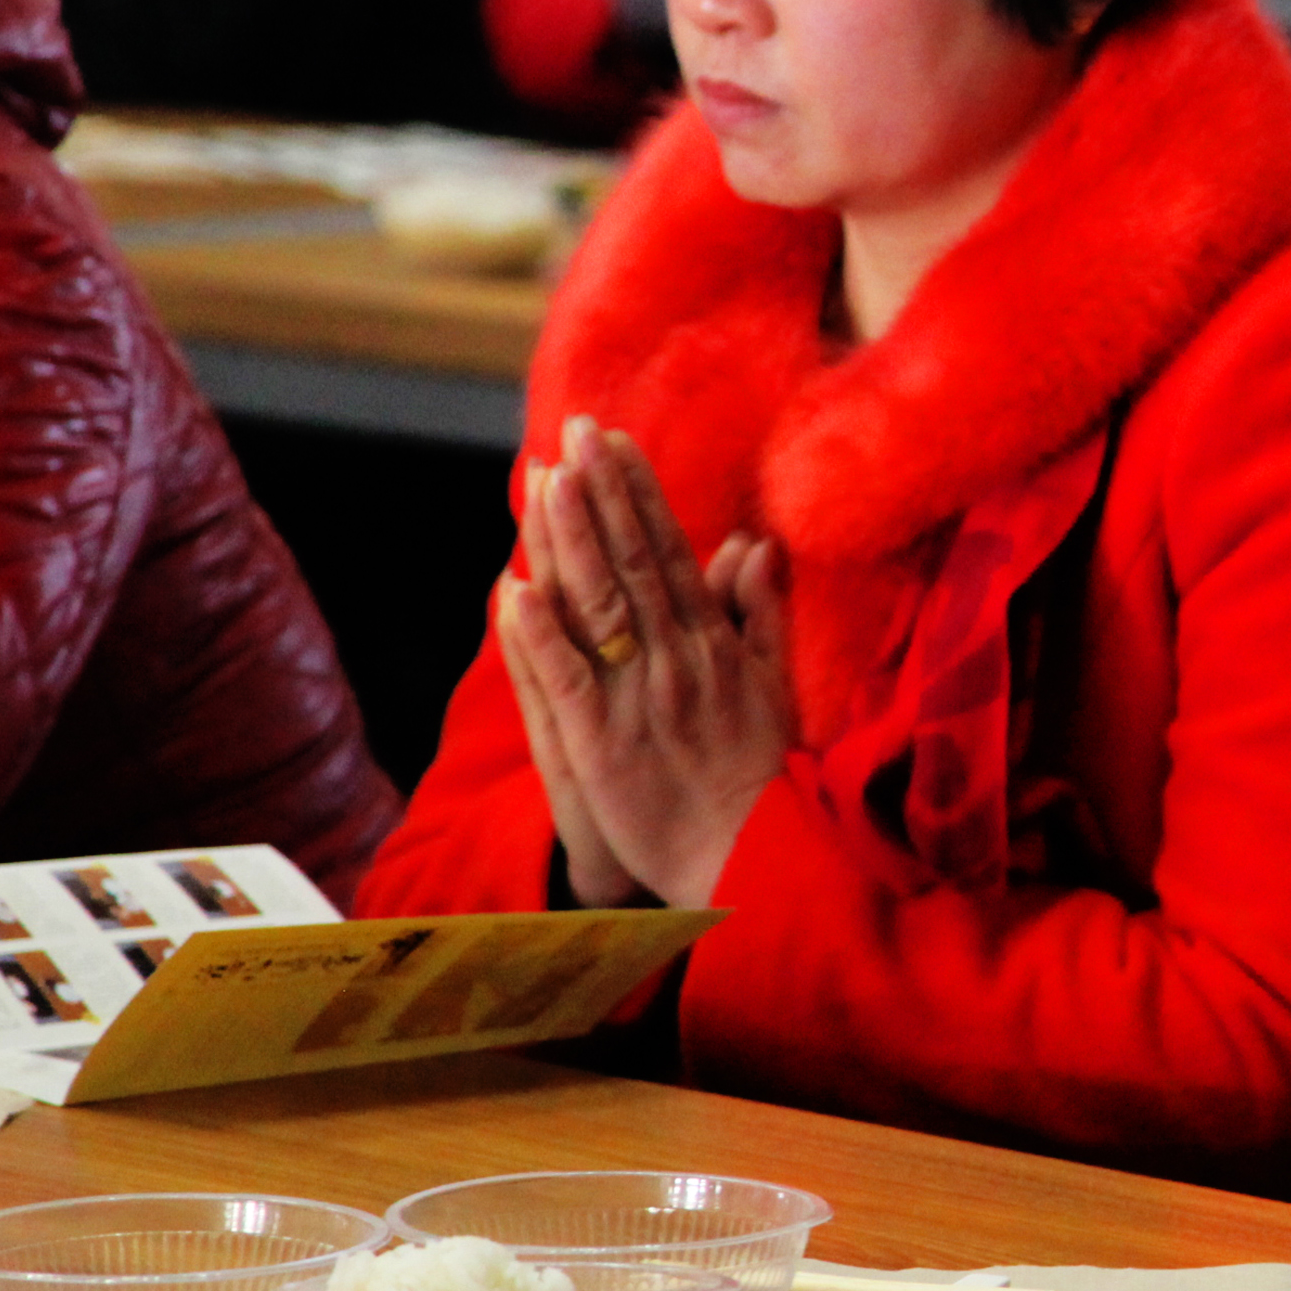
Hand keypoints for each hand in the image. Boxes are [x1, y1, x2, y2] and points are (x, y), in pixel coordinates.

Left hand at [495, 417, 796, 905]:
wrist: (757, 859)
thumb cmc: (763, 776)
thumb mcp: (775, 684)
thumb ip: (762, 614)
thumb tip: (756, 545)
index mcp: (712, 645)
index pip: (669, 553)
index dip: (639, 494)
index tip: (614, 441)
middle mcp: (676, 660)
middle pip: (631, 563)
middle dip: (601, 493)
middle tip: (574, 431)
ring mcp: (639, 699)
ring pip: (599, 607)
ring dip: (570, 541)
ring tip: (546, 480)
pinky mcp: (603, 746)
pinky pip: (568, 681)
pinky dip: (541, 636)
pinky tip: (516, 590)